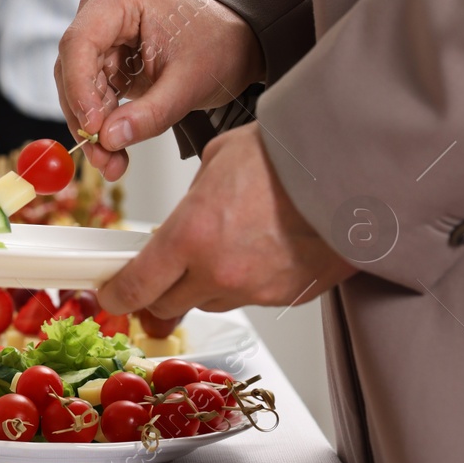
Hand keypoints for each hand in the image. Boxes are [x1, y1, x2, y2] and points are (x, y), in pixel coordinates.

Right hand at [54, 0, 264, 180]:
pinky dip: (102, 120)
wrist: (237, 41)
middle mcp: (101, 6)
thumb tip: (109, 139)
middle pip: (73, 66)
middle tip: (103, 158)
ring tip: (112, 161)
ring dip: (92, 125)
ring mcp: (101, 28)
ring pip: (78, 84)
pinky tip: (114, 146)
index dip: (78, 88)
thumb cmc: (219, 46)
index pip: (80, 42)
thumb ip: (150, 113)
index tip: (92, 128)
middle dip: (85, 116)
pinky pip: (91, 90)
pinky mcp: (105, 52)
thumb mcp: (190, 83)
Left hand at [96, 123, 355, 315]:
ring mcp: (255, 290)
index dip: (117, 295)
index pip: (137, 285)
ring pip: (210, 301)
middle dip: (155, 293)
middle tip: (154, 277)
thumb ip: (191, 202)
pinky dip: (244, 281)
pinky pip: (249, 297)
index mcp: (192, 235)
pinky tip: (257, 250)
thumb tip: (181, 220)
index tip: (111, 295)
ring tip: (221, 247)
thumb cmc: (287, 158)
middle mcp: (219, 272)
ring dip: (202, 284)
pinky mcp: (286, 297)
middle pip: (167, 304)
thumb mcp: (216, 163)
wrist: (351, 172)